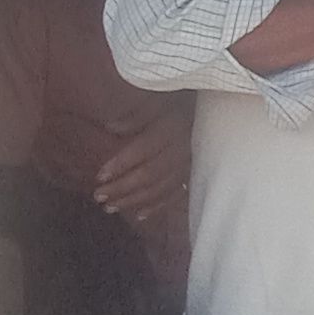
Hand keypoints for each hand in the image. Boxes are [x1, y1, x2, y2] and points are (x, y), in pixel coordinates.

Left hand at [91, 96, 192, 225]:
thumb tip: (110, 127)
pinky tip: (139, 214)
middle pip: (149, 174)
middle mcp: (183, 148)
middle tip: (98, 196)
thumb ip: (136, 114)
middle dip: (122, 188)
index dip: (120, 165)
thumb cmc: (179, 100)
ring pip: (160, 188)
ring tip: (110, 207)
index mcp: (172, 127)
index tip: (99, 177)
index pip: (142, 150)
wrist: (215, 106)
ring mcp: (190, 164)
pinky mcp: (195, 174)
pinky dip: (157, 206)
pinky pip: (175, 195)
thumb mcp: (158, 100)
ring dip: (134, 200)